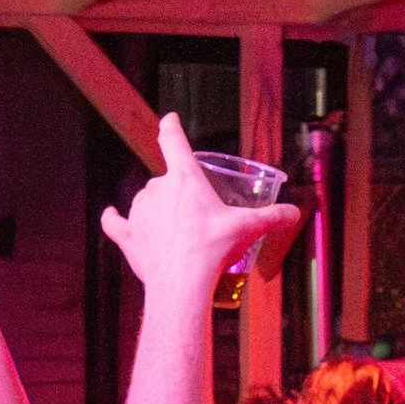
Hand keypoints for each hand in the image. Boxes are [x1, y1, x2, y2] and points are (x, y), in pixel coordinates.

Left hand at [99, 112, 300, 309]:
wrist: (182, 284)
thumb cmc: (212, 250)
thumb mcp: (247, 228)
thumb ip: (271, 218)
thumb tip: (293, 213)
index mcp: (185, 179)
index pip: (174, 142)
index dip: (171, 127)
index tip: (169, 119)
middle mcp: (157, 189)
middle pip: (165, 180)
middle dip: (179, 193)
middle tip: (198, 215)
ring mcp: (139, 212)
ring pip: (146, 201)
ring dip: (156, 208)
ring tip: (176, 229)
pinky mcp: (128, 235)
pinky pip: (115, 222)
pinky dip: (112, 218)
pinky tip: (111, 214)